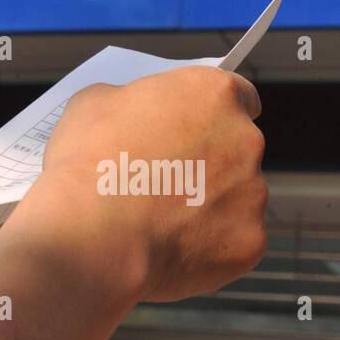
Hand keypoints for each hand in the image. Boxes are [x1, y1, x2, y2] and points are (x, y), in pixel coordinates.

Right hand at [27, 65, 267, 303]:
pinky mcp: (249, 242)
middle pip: (237, 148)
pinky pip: (232, 240)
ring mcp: (252, 194)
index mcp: (213, 93)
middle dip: (209, 160)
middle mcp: (245, 139)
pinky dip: (207, 244)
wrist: (88, 234)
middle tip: (167, 176)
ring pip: (237, 197)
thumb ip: (132, 101)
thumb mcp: (95, 102)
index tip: (196, 126)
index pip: (237, 95)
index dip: (213, 112)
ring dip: (209, 203)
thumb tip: (136, 117)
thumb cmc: (88, 159)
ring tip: (160, 218)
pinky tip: (168, 245)